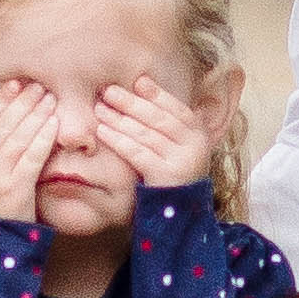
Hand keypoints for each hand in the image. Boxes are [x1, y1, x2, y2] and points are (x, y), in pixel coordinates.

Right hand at [0, 79, 71, 222]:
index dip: (1, 101)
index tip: (16, 85)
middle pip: (2, 124)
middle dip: (22, 102)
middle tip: (39, 87)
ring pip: (18, 136)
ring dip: (36, 115)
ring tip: (49, 100)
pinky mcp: (14, 187)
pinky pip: (32, 155)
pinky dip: (44, 137)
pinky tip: (54, 124)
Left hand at [83, 79, 217, 194]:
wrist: (179, 216)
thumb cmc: (173, 176)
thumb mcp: (179, 148)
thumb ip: (170, 123)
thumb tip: (146, 86)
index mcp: (199, 134)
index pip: (176, 108)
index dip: (157, 94)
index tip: (138, 82)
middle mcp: (194, 145)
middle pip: (158, 118)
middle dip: (131, 103)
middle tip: (109, 91)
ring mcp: (181, 161)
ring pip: (145, 134)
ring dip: (119, 119)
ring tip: (100, 109)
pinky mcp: (166, 176)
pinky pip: (138, 153)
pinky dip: (118, 140)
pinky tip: (102, 132)